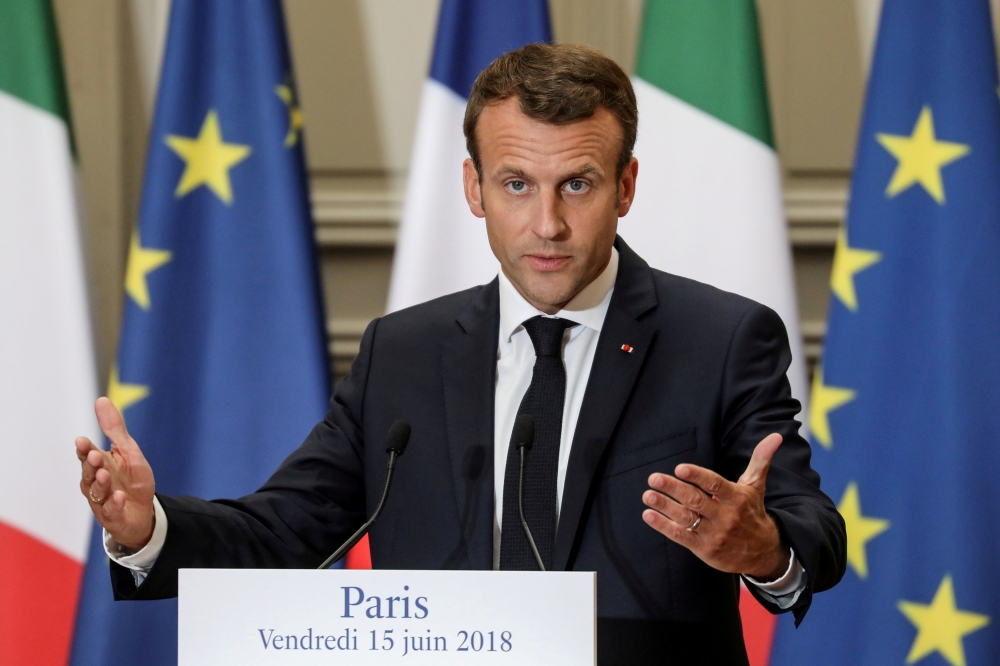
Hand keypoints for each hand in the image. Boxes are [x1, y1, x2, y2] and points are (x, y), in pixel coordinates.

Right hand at [76, 397, 155, 550]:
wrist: (143, 510)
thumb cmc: (132, 478)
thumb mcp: (128, 450)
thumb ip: (114, 428)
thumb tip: (101, 399)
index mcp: (100, 464)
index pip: (87, 454)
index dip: (84, 449)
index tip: (83, 441)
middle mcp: (96, 482)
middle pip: (89, 472)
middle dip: (91, 464)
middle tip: (95, 456)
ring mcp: (102, 500)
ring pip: (96, 491)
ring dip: (100, 483)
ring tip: (105, 474)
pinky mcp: (112, 515)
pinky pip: (110, 510)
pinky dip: (114, 503)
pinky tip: (119, 496)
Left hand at [642, 433, 789, 580]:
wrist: (762, 553)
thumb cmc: (753, 512)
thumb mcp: (756, 486)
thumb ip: (760, 460)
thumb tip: (775, 436)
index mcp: (736, 498)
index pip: (715, 484)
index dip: (698, 476)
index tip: (680, 468)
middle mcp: (725, 516)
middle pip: (695, 500)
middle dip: (673, 488)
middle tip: (653, 478)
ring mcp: (713, 534)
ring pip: (686, 518)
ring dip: (664, 506)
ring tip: (647, 495)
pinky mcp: (704, 548)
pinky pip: (681, 536)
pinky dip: (664, 526)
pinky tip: (649, 515)